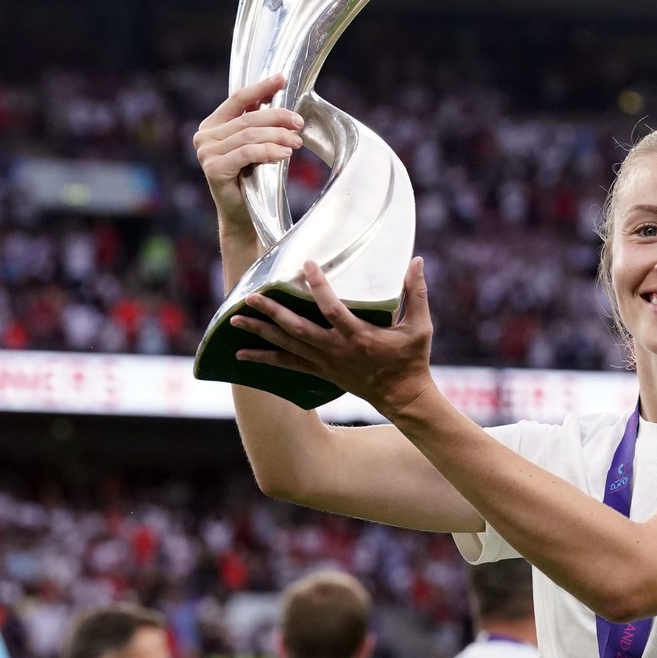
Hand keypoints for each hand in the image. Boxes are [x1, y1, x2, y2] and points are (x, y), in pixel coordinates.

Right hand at [193, 75, 304, 240]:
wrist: (242, 216)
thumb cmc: (250, 180)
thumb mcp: (253, 146)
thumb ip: (255, 124)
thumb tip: (273, 99)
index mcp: (212, 126)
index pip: (238, 99)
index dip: (261, 88)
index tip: (282, 79)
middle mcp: (204, 137)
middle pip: (248, 118)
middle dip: (278, 117)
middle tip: (299, 122)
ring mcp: (206, 153)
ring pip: (250, 135)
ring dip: (278, 136)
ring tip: (296, 142)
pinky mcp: (213, 169)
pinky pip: (247, 153)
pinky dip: (269, 151)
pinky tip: (285, 154)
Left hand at [231, 258, 438, 417]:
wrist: (401, 396)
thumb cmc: (411, 360)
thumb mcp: (420, 326)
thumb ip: (416, 293)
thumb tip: (417, 261)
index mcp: (358, 336)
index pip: (332, 309)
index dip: (318, 287)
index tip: (307, 265)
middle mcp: (335, 350)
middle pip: (297, 329)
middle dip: (272, 313)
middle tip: (251, 297)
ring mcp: (325, 362)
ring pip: (286, 345)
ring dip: (260, 332)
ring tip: (235, 319)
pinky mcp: (320, 371)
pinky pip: (287, 364)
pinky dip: (263, 359)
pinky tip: (242, 353)